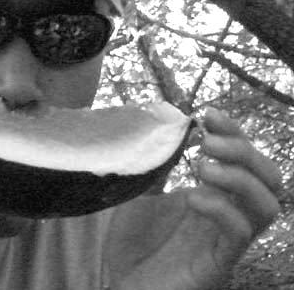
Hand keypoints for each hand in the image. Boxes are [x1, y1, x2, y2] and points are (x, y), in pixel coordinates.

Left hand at [107, 108, 281, 289]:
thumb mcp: (140, 191)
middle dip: (243, 149)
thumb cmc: (131, 242)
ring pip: (268, 204)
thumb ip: (157, 163)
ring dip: (239, 176)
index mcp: (214, 195)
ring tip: (202, 166)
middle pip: (268, 177)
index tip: (207, 114)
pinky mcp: (219, 263)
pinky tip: (193, 198)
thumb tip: (163, 125)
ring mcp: (226, 240)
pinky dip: (221, 207)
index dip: (232, 131)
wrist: (118, 285)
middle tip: (206, 141)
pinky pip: (240, 233)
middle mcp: (228, 215)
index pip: (243, 157)